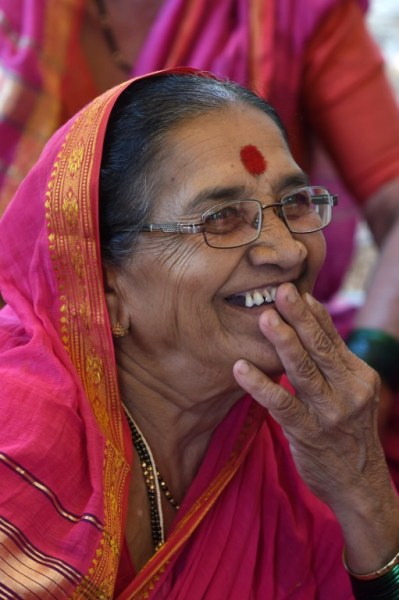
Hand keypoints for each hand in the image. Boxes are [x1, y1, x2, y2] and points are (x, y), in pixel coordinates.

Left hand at [234, 282, 382, 504]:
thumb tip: (308, 321)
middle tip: (280, 290)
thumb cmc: (347, 432)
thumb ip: (331, 363)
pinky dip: (260, 385)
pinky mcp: (308, 434)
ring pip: (303, 371)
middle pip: (320, 348)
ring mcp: (329, 414)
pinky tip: (240, 369)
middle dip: (299, 317)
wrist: (359, 485)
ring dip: (282, 343)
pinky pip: (281, 405)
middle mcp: (349, 391)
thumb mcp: (350, 394)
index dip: (313, 314)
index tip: (295, 289)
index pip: (332, 338)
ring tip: (264, 319)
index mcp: (358, 376)